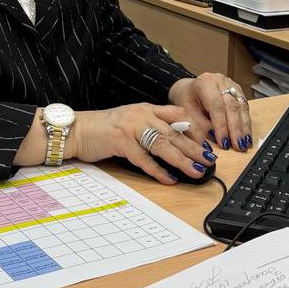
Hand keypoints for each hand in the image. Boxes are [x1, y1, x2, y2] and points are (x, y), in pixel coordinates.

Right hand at [68, 103, 215, 184]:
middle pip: (174, 132)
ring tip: (196, 171)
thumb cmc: (105, 128)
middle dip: (194, 148)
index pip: (178, 115)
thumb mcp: (132, 121)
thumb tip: (176, 141)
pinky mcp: (120, 141)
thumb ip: (151, 126)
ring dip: (182, 160)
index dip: (194, 130)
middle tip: (209, 160)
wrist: (78, 129)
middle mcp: (141, 115)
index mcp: (146, 108)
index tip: (206, 144)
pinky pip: (144, 158)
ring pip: (163, 144)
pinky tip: (170, 179)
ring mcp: (131, 127)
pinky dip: (158, 170)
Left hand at [167, 72, 252, 152]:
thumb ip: (200, 125)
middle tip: (237, 146)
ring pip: (241, 107)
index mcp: (205, 83)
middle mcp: (220, 81)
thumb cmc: (187, 100)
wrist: (190, 90)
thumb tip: (215, 138)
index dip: (221, 126)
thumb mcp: (187, 113)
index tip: (223, 143)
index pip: (216, 105)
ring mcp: (231, 85)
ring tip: (244, 144)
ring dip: (243, 127)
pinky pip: (244, 108)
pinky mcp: (238, 91)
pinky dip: (246, 123)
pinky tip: (246, 136)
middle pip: (231, 106)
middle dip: (235, 129)